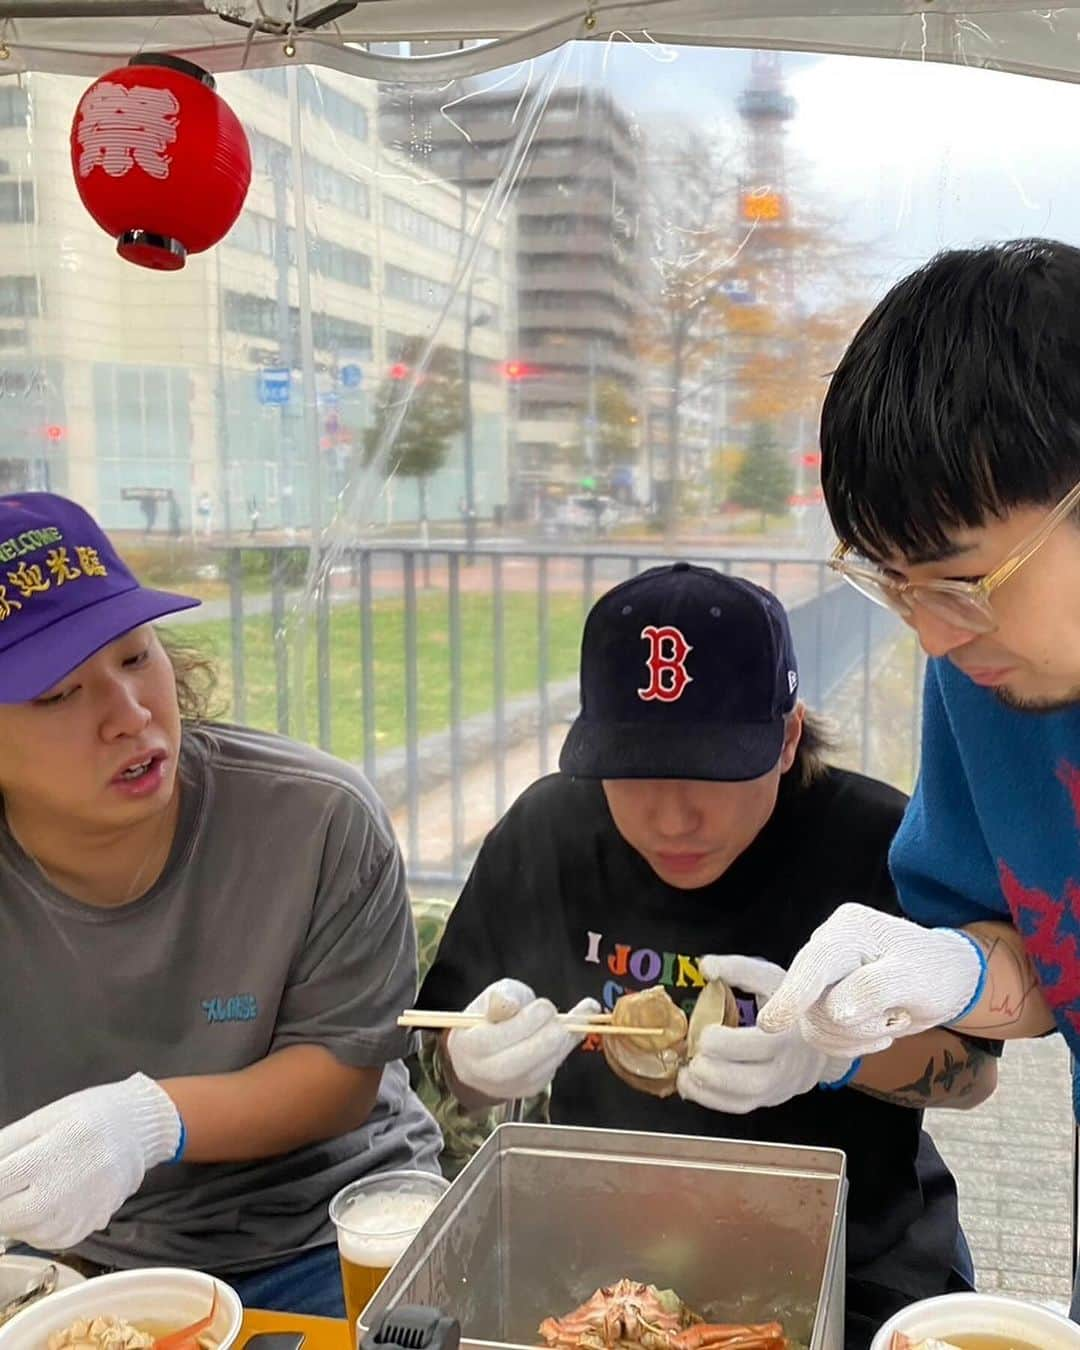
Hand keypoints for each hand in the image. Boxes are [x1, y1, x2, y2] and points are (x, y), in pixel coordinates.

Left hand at [0, 1074, 181, 1248]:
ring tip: (29, 1190)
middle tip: (8, 1187)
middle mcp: (71, 1184)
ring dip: (15, 1217)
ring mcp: (82, 1209)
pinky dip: (36, 1226)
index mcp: (58, 1148)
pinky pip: (46, 1239)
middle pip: (7, 1216)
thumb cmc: (90, 1116)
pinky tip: (45, 1203)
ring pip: (25, 1232)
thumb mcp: (43, 1118)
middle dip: (0, 1203)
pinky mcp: (89, 1225)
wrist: (137, 1128)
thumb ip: (5, 1146)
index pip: (0, 1181)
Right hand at [446, 979, 599, 1100]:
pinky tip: (572, 1028)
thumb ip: (502, 996)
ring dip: (563, 1039)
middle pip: (526, 1058)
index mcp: (469, 1045)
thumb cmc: (491, 1016)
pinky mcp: (529, 1089)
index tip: (543, 1005)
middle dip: (549, 1033)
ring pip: (544, 1065)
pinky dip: (566, 1047)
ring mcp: (509, 1085)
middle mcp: (486, 1072)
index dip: (527, 1021)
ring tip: (574, 1016)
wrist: (487, 1050)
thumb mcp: (493, 996)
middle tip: (556, 1013)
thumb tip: (510, 1004)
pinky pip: (552, 1068)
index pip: (498, 1039)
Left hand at [677, 955, 853, 1112]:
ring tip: (684, 1071)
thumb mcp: (772, 978)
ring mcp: (780, 1086)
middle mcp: (788, 1065)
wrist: (821, 1036)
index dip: (727, 1043)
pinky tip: (690, 1084)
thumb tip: (707, 965)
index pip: (761, 1044)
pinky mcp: (769, 1097)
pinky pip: (739, 1107)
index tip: (705, 1031)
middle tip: (693, 1052)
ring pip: (745, 1099)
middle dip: (715, 1070)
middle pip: (753, 1079)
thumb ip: (739, 969)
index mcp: (790, 1032)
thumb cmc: (792, 1003)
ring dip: (707, 1089)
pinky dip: (711, 1100)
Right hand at [755, 903, 985, 1057]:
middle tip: (898, 1018)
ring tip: (891, 1020)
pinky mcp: (823, 1000)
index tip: (772, 1024)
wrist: (945, 980)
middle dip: (855, 1024)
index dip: (795, 994)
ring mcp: (822, 976)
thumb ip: (874, 989)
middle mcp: (826, 947)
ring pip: (815, 1023)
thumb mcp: (915, 978)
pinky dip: (853, 1043)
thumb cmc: (935, 972)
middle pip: (813, 1000)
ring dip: (857, 1035)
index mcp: (848, 928)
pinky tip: (880, 1030)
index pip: (816, 963)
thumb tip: (835, 1011)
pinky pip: (822, 1035)